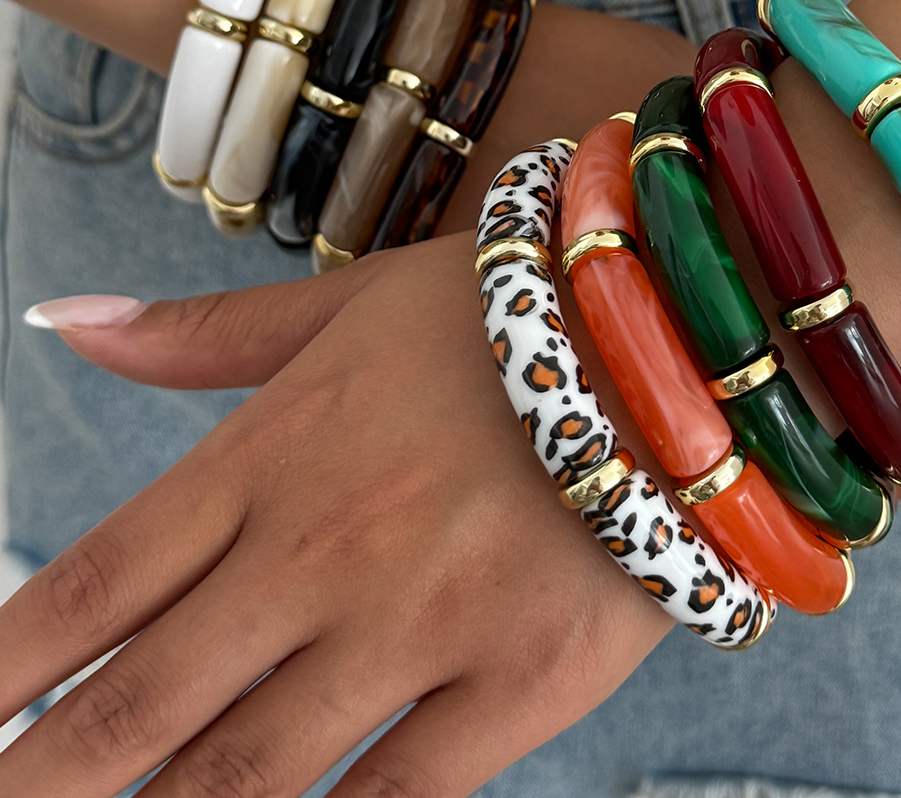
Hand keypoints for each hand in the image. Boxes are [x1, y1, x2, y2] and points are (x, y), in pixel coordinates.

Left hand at [0, 235, 671, 796]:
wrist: (678, 339)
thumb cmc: (501, 315)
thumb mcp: (348, 305)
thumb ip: (205, 335)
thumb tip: (68, 324)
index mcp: (277, 453)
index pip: (97, 585)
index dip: (2, 672)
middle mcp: (328, 550)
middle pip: (140, 706)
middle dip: (42, 784)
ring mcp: (423, 625)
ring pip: (246, 778)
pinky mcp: (520, 685)